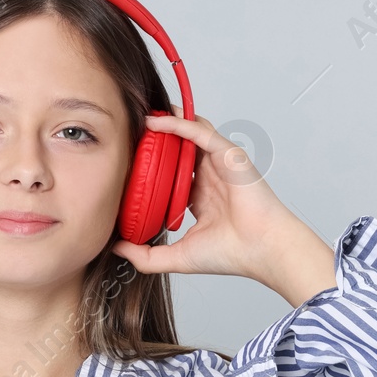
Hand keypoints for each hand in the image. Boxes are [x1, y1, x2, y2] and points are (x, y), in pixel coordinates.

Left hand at [111, 111, 335, 303]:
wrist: (260, 250)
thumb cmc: (230, 254)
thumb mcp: (176, 257)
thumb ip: (146, 255)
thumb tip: (116, 248)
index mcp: (201, 199)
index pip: (171, 175)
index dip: (149, 168)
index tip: (124, 165)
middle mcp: (210, 178)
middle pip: (178, 150)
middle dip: (155, 141)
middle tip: (127, 135)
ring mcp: (220, 164)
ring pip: (189, 134)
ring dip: (165, 124)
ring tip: (139, 118)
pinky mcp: (227, 154)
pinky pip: (199, 132)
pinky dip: (177, 124)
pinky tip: (155, 122)